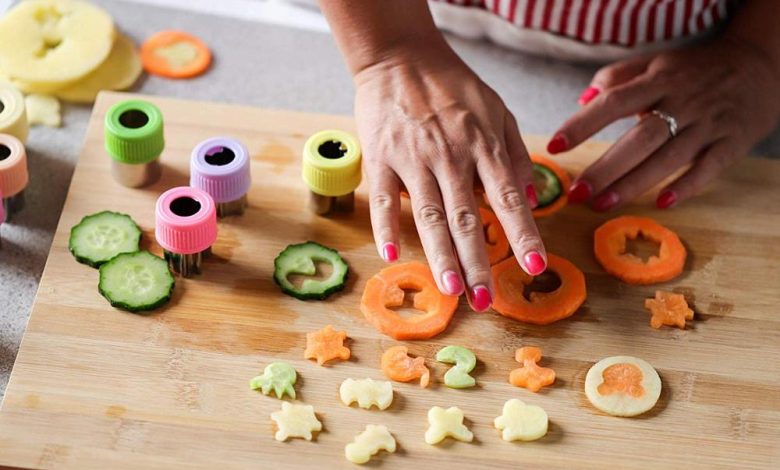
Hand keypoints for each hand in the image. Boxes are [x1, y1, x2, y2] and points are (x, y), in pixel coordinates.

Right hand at [354, 48, 545, 310]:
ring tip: (451, 291)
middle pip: (467, 217)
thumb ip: (515, 155)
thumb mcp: (497, 111)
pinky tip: (392, 255)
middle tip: (485, 300)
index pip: (508, 197)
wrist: (401, 58)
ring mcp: (413, 158)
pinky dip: (386, 227)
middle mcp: (451, 155)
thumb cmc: (453, 87)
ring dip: (440, 256)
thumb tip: (534, 199)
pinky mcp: (381, 158)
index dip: (522, 233)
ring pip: (428, 215)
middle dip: (478, 262)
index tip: (535, 266)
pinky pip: (382, 198)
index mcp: (483, 145)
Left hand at [549, 37, 779, 209]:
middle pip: (639, 138)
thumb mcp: (656, 63)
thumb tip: (582, 99)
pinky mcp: (731, 143)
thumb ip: (617, 78)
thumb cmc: (695, 70)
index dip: (582, 123)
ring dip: (632, 184)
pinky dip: (686, 187)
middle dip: (605, 168)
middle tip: (576, 192)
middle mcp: (682, 102)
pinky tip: (661, 204)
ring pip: (668, 158)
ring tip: (600, 204)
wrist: (760, 65)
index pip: (613, 101)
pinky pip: (707, 169)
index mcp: (659, 81)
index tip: (554, 145)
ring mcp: (708, 125)